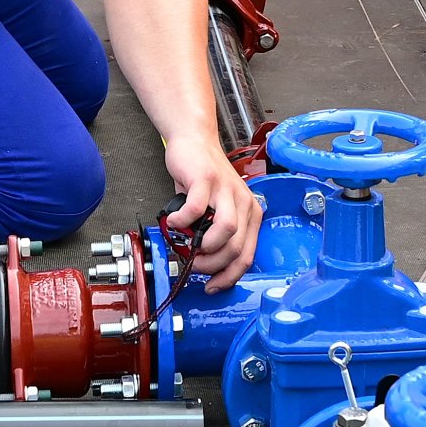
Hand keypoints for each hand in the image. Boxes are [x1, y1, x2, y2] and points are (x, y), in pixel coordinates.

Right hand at [163, 140, 258, 291]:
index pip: (247, 255)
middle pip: (236, 247)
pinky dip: (182, 222)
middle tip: (194, 265)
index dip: (229, 276)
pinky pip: (196, 209)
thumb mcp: (216, 208)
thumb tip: (200, 261)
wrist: (193, 141)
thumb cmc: (202, 177)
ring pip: (225, 231)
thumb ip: (213, 232)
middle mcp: (243, 201)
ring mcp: (226, 189)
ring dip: (203, 247)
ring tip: (187, 247)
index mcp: (250, 212)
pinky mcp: (206, 179)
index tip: (212, 285)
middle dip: (213, 265)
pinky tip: (175, 222)